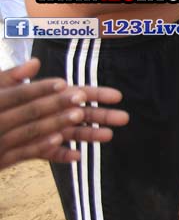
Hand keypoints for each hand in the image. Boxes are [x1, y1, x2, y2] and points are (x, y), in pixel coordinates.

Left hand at [0, 59, 128, 169]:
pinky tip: (77, 157)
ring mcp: (46, 132)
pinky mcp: (35, 149)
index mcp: (50, 96)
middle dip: (104, 115)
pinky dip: (63, 155)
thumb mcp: (1, 87)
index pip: (78, 93)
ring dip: (90, 135)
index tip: (117, 96)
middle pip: (82, 113)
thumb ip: (15, 76)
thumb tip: (34, 62)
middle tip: (125, 118)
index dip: (98, 94)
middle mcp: (52, 113)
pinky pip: (51, 153)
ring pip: (72, 133)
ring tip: (109, 136)